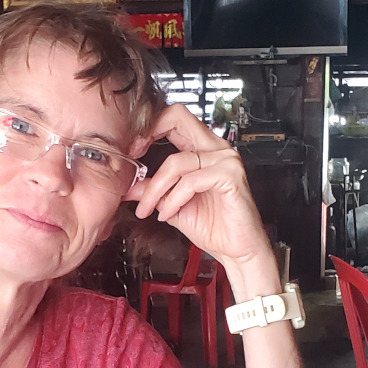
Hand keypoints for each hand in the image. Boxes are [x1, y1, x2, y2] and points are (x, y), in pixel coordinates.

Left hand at [128, 104, 271, 272]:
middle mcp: (216, 148)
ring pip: (176, 162)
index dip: (149, 127)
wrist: (237, 250)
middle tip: (133, 156)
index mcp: (203, 149)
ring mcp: (226, 160)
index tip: (132, 149)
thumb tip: (130, 185)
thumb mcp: (172, 205)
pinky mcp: (230, 176)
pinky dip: (173, 200)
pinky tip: (168, 213)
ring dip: (156, 189)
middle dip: (149, 134)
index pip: (174, 118)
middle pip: (178, 117)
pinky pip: (190, 182)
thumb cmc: (214, 227)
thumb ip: (154, 190)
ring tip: (149, 208)